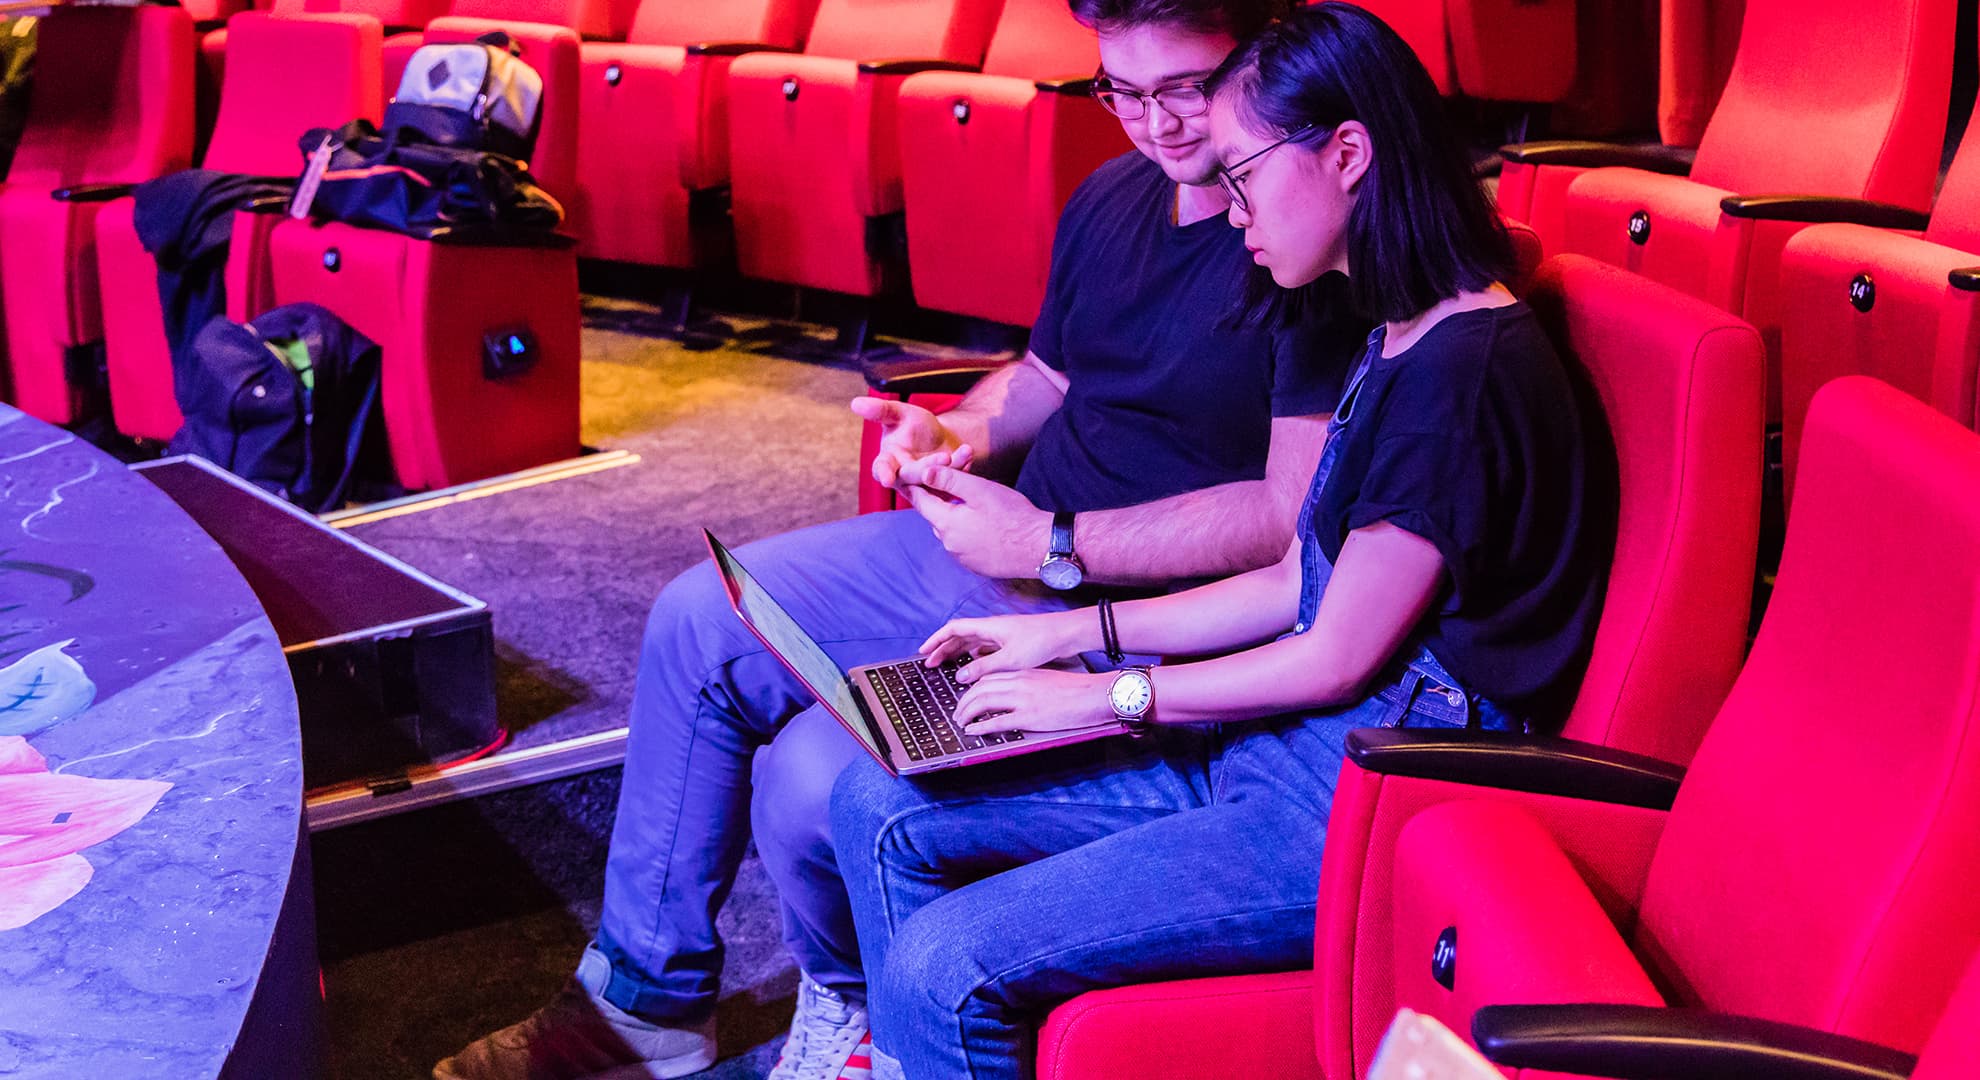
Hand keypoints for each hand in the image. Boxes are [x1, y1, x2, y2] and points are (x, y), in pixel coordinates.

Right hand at [849, 397, 975, 490]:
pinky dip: (962, 465)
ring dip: (950, 467)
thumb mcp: (899, 413)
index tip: (886, 478)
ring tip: (962, 452)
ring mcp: (925, 485)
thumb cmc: (914, 426)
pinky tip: (968, 452)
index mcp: (888, 461)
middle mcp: (904, 477)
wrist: (940, 439)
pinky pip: (954, 480)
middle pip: (913, 476)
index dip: (883, 473)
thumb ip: (881, 410)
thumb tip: (856, 403)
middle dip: (927, 468)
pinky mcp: (944, 488)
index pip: (881, 469)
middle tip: (943, 458)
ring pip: (935, 480)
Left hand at [899, 462, 1051, 579]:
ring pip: (951, 531)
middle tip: (955, 482)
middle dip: (942, 498)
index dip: (916, 487)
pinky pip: (965, 544)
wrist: (1040, 547)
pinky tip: (986, 522)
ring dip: (957, 515)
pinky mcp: (978, 566)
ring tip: (974, 501)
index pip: (921, 503)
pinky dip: (969, 531)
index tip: (912, 477)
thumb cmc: (1012, 516)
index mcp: (946, 524)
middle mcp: (950, 545)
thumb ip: (949, 480)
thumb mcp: (979, 489)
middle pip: (937, 516)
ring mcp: (964, 558)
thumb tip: (924, 473)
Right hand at [920, 609, 1088, 681]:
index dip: (936, 640)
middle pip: (960, 636)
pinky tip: (974, 665)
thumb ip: (983, 669)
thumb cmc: (1040, 642)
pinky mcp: (1011, 641)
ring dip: (957, 652)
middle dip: (943, 649)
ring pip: (972, 642)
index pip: (953, 629)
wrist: (1066, 634)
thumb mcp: (1009, 660)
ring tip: (946, 666)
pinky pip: (985, 647)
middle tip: (931, 664)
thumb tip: (960, 676)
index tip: (923, 652)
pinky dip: (974, 656)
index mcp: (988, 627)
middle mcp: (992, 628)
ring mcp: (1001, 634)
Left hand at [953, 669, 1116, 734]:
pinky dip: (980, 727)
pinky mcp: (1029, 717)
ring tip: (960, 723)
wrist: (1094, 694)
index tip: (966, 698)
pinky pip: (996, 721)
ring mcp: (1022, 700)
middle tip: (957, 714)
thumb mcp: (1046, 680)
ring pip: (982, 702)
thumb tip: (1013, 695)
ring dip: (966, 713)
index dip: (972, 689)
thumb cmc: (1076, 689)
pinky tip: (972, 731)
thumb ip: (1028, 684)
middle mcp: (1019, 683)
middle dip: (963, 702)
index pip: (988, 678)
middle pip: (979, 689)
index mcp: (1023, 673)